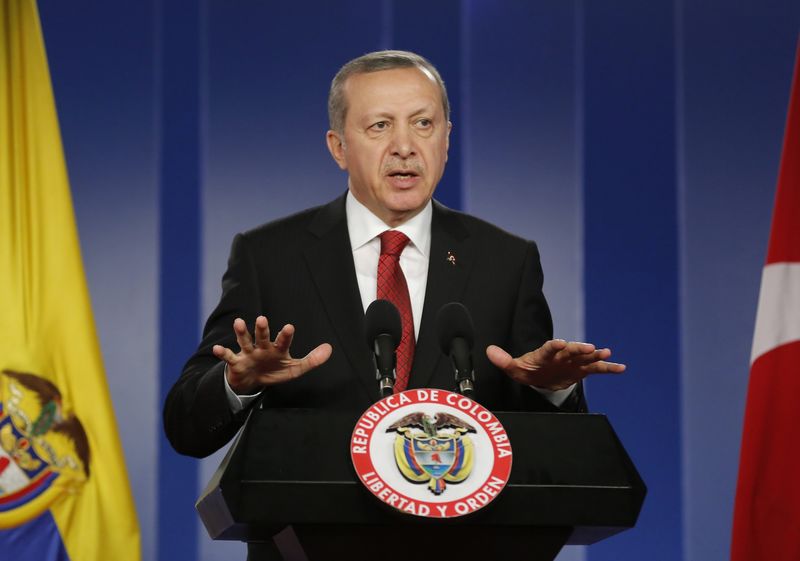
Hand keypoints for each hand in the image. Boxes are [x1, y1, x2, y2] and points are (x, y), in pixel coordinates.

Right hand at [212, 316, 331, 393]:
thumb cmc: (275, 370)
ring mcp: (248, 354)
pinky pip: (229, 357)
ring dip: (241, 333)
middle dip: (262, 329)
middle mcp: (262, 348)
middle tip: (262, 319)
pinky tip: (216, 350)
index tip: (290, 327)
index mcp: (277, 349)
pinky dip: (222, 353)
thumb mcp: (295, 368)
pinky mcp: (236, 363)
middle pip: (262, 336)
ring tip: (238, 323)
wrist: (253, 381)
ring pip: (245, 341)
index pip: (282, 341)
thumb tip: (329, 349)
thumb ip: (312, 360)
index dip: (286, 335)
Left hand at [486, 339, 624, 390]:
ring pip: (585, 357)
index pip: (548, 348)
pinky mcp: (582, 369)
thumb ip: (503, 360)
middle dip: (579, 349)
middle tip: (589, 347)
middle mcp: (561, 355)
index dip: (554, 346)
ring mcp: (573, 361)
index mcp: (544, 353)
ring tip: (606, 353)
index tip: (560, 343)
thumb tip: (488, 351)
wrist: (541, 376)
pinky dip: (608, 368)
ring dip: (595, 355)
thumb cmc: (528, 369)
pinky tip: (621, 368)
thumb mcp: (514, 367)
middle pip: (570, 350)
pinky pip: (596, 368)